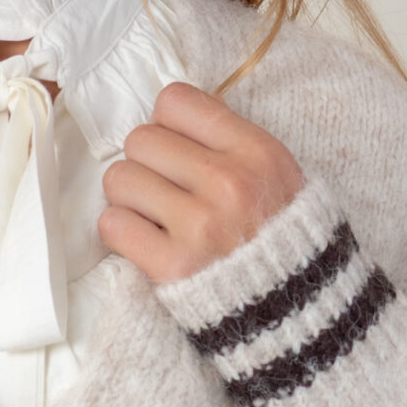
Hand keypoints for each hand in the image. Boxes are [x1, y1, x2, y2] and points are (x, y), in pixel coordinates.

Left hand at [99, 81, 302, 284]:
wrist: (294, 305)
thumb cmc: (278, 234)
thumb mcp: (275, 173)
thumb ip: (228, 138)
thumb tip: (167, 113)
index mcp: (255, 152)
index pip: (174, 101)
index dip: (165, 123)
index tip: (175, 148)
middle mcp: (228, 183)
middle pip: (140, 139)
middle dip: (145, 163)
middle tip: (164, 188)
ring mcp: (199, 225)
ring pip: (119, 178)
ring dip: (129, 197)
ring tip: (155, 215)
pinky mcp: (173, 266)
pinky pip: (112, 224)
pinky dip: (122, 232)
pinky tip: (147, 240)